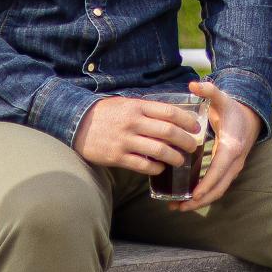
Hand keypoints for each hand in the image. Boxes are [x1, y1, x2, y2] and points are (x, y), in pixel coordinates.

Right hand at [73, 94, 202, 176]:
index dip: (187, 121)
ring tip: (180, 160)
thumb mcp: (126, 104)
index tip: (196, 127)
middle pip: (168, 132)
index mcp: (137, 106)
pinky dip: (156, 168)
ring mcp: (125, 140)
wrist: (76, 123)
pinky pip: (143, 165)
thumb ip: (146, 109)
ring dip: (174, 157)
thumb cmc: (105, 114)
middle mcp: (133, 122)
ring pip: (159, 151)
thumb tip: (172, 116)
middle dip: (186, 141)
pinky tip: (160, 168)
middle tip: (193, 147)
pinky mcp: (117, 156)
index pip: (169, 112)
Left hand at [171, 79, 263, 210]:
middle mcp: (235, 162)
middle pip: (219, 188)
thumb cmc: (233, 108)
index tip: (193, 195)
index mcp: (232, 147)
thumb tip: (193, 84)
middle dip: (199, 200)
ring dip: (200, 202)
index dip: (207, 184)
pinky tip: (187, 198)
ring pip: (219, 191)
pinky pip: (218, 187)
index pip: (219, 170)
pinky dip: (204, 195)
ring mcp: (233, 168)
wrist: (251, 116)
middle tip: (178, 207)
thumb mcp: (221, 98)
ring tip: (178, 207)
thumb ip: (208, 90)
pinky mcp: (229, 170)